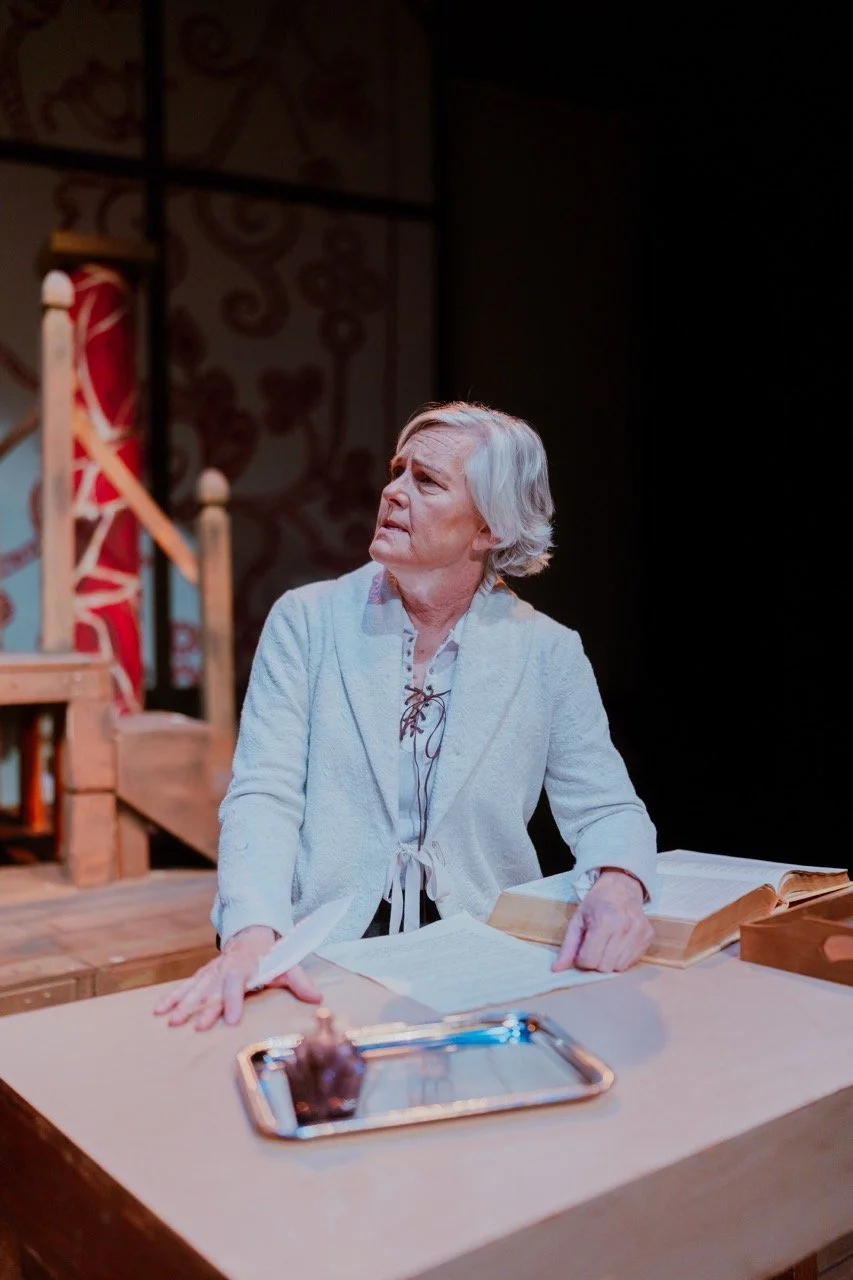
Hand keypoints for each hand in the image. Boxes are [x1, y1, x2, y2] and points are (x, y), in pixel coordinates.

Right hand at [153, 925, 322, 1030]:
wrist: (251, 934)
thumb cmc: (271, 955)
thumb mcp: (288, 965)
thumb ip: (300, 982)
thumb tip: (318, 999)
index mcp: (246, 967)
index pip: (237, 984)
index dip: (233, 1001)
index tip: (230, 1020)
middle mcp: (225, 969)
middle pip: (212, 990)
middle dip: (202, 1008)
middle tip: (193, 1025)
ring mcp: (212, 972)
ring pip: (195, 988)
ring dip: (183, 1004)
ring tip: (170, 1020)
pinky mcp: (203, 975)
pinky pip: (186, 986)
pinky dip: (172, 996)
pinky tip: (159, 1009)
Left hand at [551, 868, 652, 973]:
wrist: (621, 889)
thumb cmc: (596, 905)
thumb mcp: (577, 921)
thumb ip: (567, 947)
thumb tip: (557, 969)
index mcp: (603, 921)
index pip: (589, 960)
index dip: (582, 959)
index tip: (582, 949)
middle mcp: (624, 927)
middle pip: (604, 967)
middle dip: (595, 962)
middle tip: (594, 948)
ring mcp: (639, 932)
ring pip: (619, 968)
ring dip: (609, 962)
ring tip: (606, 946)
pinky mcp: (648, 937)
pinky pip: (632, 962)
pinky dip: (622, 959)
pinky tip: (618, 945)